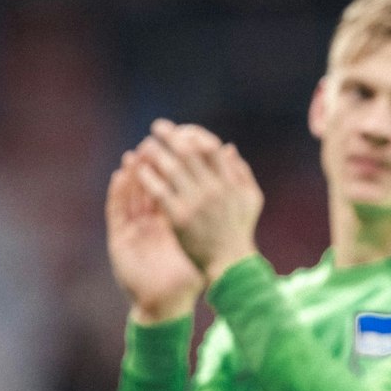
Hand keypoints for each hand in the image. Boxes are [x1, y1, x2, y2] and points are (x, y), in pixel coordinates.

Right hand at [107, 150, 203, 323]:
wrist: (164, 304)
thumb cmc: (185, 279)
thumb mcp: (200, 249)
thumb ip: (211, 224)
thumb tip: (228, 201)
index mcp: (168, 221)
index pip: (170, 189)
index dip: (174, 171)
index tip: (182, 150)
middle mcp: (148, 222)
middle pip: (148, 186)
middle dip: (151, 164)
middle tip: (154, 141)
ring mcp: (132, 229)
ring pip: (130, 194)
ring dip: (132, 172)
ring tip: (133, 152)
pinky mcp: (118, 239)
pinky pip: (117, 211)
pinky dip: (117, 193)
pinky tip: (119, 177)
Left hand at [133, 120, 264, 280]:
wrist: (230, 263)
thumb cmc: (240, 230)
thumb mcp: (251, 199)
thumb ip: (242, 172)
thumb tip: (229, 147)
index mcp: (230, 181)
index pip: (210, 146)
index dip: (194, 133)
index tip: (182, 129)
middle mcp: (214, 188)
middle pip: (187, 151)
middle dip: (170, 135)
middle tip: (157, 127)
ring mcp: (196, 202)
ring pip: (171, 167)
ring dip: (156, 152)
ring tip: (146, 146)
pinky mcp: (179, 217)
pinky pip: (159, 190)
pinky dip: (148, 177)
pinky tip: (139, 170)